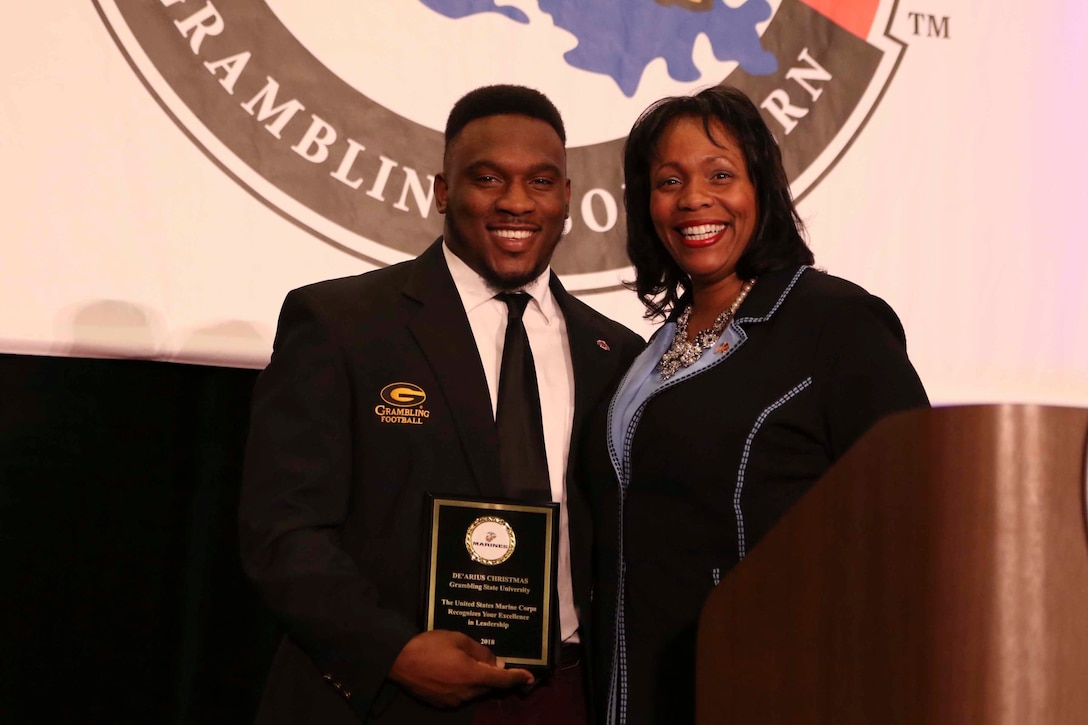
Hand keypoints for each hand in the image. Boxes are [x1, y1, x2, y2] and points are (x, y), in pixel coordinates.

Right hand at [389, 630, 533, 708]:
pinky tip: (455, 673)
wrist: (400, 661)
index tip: (530, 677)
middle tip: (494, 663)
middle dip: (495, 676)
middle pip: (490, 687)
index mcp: (473, 675)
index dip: (518, 678)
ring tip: (469, 665)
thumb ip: (480, 652)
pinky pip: (462, 696)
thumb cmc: (431, 645)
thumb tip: (496, 663)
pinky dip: (465, 686)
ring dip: (479, 681)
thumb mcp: (459, 639)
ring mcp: (454, 701)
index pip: (503, 680)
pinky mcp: (442, 704)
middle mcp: (467, 693)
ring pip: (476, 692)